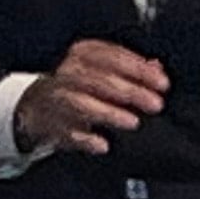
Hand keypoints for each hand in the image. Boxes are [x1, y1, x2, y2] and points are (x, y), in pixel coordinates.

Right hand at [14, 37, 169, 155]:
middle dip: (132, 93)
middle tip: (155, 104)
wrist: (37, 105)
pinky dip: (85, 139)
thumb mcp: (101, 69)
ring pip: (83, 105)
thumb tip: (157, 68)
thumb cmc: (78, 85)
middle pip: (102, 81)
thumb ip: (131, 68)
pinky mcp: (52, 125)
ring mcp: (58, 99)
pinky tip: (102, 144)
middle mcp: (68, 74)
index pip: (113, 57)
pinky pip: (68, 132)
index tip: (162, 83)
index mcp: (82, 54)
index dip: (140, 70)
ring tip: (133, 122)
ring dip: (109, 114)